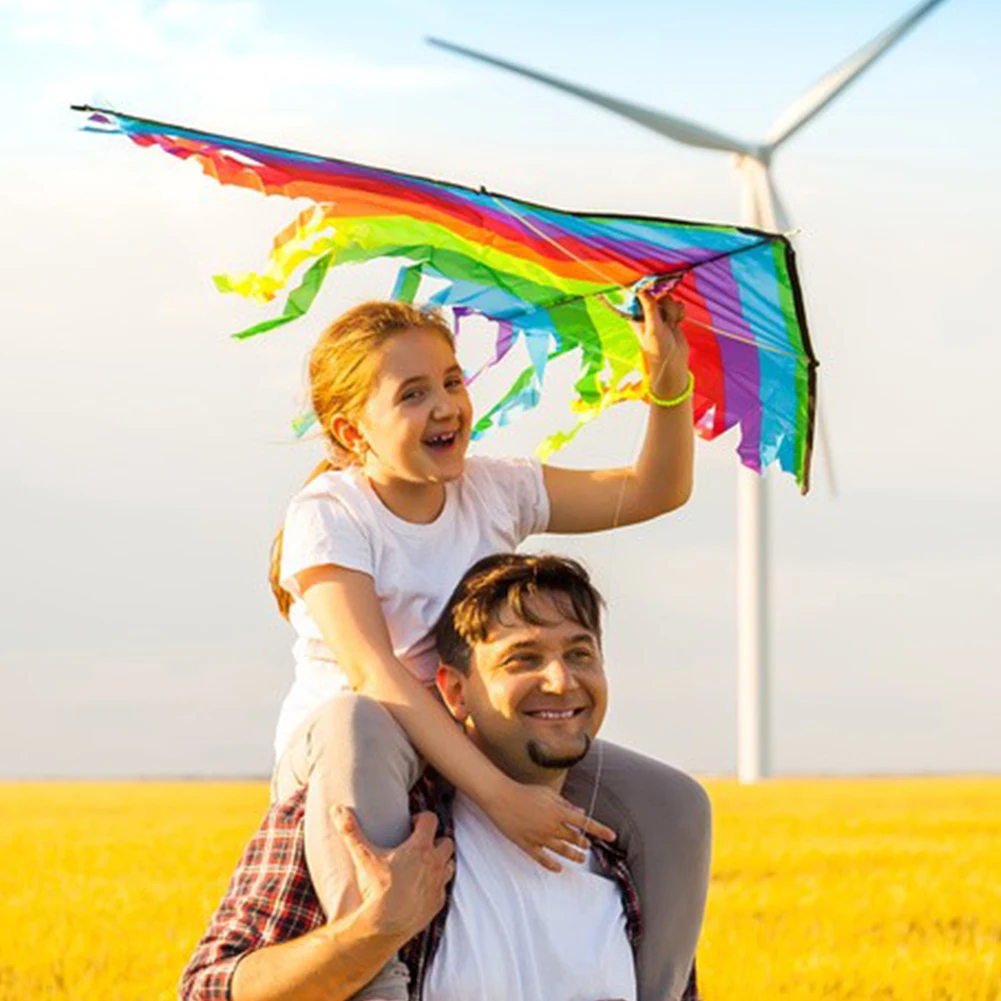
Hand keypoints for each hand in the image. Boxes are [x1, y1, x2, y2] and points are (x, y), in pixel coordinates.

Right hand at [334, 807, 454, 940]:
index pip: (431, 819)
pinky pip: (443, 888)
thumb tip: (337, 809)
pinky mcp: (438, 902)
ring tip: (421, 865)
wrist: (384, 926)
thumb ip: (351, 831)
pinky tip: (420, 888)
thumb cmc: (376, 889)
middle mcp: (435, 863)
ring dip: (440, 862)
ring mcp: (438, 883)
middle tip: (417, 845)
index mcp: (420, 847)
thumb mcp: (363, 856)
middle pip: (446, 841)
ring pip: (449, 864)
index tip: (410, 825)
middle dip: (435, 840)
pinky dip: (435, 885)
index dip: (421, 819)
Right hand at [483, 779, 615, 872]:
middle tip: (588, 847)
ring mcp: (540, 838)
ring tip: (581, 859)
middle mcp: (552, 827)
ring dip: (574, 856)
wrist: (500, 797)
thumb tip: (580, 813)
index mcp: (559, 812)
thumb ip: (565, 804)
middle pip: (574, 839)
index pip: (585, 823)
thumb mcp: (548, 793)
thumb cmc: (524, 791)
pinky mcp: (527, 845)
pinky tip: (558, 869)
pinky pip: (542, 859)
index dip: (600, 830)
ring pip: (562, 851)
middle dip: (584, 843)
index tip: (612, 835)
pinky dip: (552, 865)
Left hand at [635, 288, 688, 398]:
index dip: (644, 288)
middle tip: (665, 316)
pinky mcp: (671, 318)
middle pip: (657, 295)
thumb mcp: (653, 328)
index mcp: (637, 316)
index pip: (637, 296)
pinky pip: (677, 307)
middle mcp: (647, 314)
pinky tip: (678, 322)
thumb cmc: (659, 349)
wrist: (674, 362)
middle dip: (665, 303)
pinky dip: (679, 313)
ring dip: (672, 311)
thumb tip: (641, 289)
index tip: (652, 283)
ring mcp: (660, 315)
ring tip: (672, 324)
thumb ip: (650, 308)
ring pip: (669, 300)